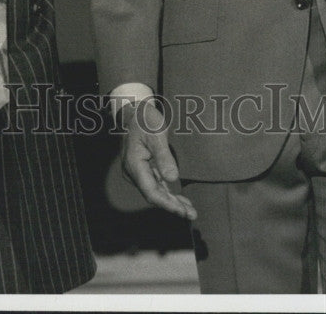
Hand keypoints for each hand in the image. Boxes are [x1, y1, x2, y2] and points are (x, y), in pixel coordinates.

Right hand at [120, 101, 196, 220]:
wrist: (135, 111)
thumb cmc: (146, 120)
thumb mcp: (156, 134)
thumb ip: (164, 157)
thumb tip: (173, 179)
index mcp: (134, 165)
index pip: (151, 191)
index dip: (167, 203)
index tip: (181, 211)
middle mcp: (134, 172)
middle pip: (154, 195)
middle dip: (172, 206)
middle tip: (191, 215)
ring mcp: (138, 172)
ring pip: (156, 192)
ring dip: (172, 202)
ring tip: (190, 211)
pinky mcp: (144, 169)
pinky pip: (156, 185)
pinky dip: (168, 193)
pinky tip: (180, 200)